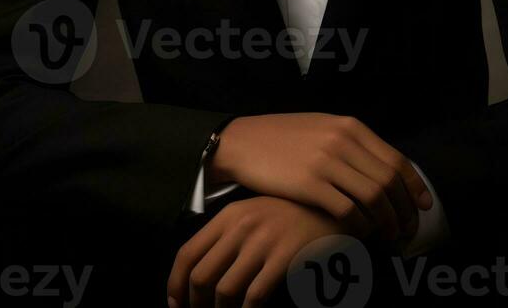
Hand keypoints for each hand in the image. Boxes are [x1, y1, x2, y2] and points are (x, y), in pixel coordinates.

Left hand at [167, 195, 352, 307]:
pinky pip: (255, 297)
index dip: (175, 285)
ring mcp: (263, 241)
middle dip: (195, 306)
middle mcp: (241, 226)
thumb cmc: (290, 216)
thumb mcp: (253, 215)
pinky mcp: (284, 257)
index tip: (176, 304)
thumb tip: (198, 277)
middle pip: (201, 276)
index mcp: (228, 215)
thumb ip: (227, 237)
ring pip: (225, 290)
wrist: (332, 208)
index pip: (186, 253)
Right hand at [207, 113, 431, 245]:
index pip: (396, 158)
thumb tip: (381, 169)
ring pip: (374, 198)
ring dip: (387, 223)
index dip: (414, 186)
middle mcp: (343, 140)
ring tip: (388, 237)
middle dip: (404, 210)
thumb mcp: (321, 128)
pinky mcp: (310, 184)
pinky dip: (360, 227)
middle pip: (389, 181)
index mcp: (349, 126)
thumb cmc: (281, 138)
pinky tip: (359, 234)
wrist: (242, 142)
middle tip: (406, 230)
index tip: (423, 206)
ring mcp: (327, 162)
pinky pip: (348, 211)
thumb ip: (351, 143)